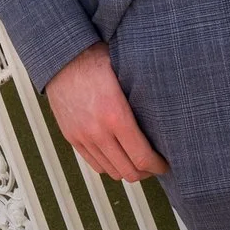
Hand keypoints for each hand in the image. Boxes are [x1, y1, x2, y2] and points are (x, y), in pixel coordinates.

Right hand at [44, 44, 167, 182]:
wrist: (62, 57)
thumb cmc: (98, 61)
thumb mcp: (126, 76)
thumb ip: (141, 102)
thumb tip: (166, 119)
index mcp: (116, 115)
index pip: (142, 157)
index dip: (158, 165)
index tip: (166, 163)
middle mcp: (98, 131)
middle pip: (128, 171)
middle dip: (146, 171)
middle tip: (155, 164)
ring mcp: (82, 136)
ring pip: (111, 171)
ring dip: (127, 170)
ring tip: (137, 161)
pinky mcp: (71, 137)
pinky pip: (95, 164)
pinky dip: (109, 165)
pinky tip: (118, 156)